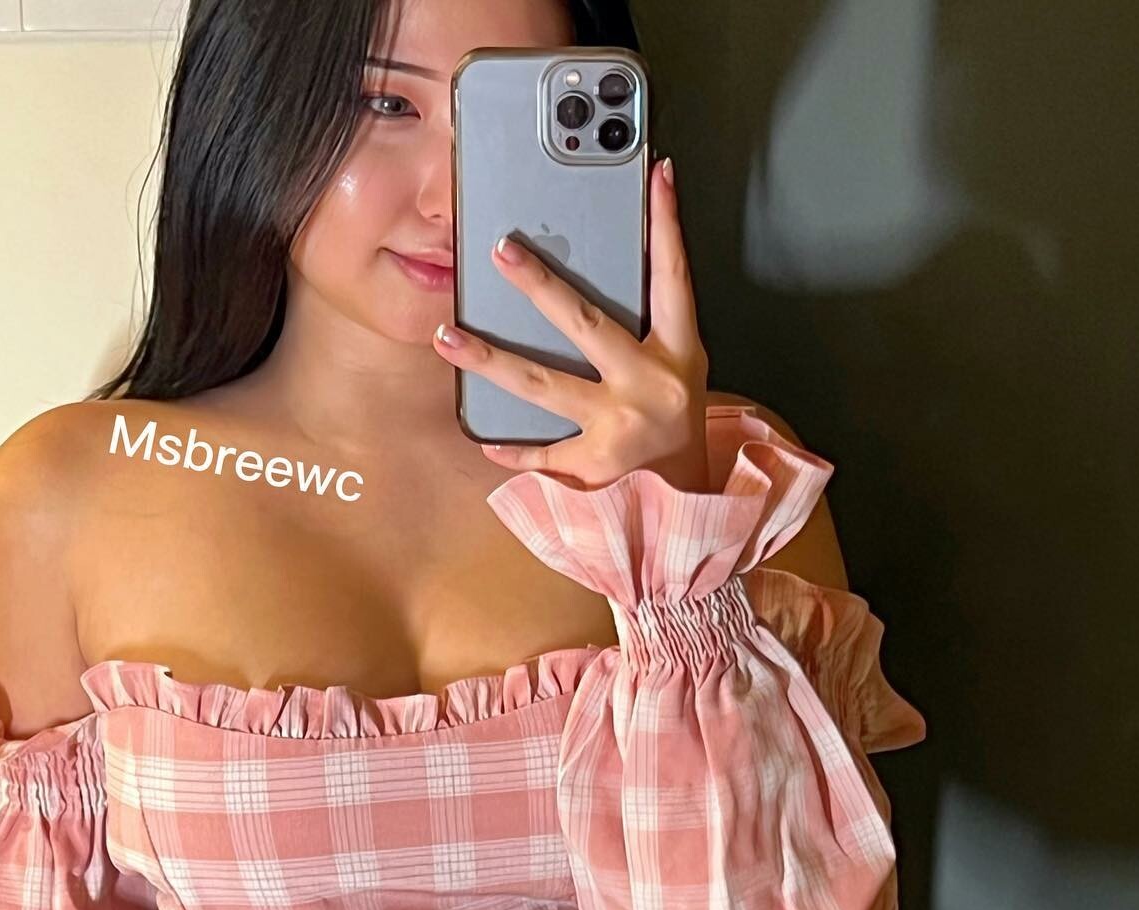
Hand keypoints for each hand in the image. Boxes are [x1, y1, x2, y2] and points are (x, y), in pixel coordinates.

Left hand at [431, 156, 709, 493]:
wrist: (689, 506)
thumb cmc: (675, 428)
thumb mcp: (680, 370)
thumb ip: (651, 326)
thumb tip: (612, 267)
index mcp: (677, 352)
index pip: (673, 277)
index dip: (667, 225)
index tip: (657, 175)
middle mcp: (648, 384)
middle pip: (586, 324)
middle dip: (540, 286)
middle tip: (501, 251)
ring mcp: (619, 427)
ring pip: (543, 386)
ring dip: (490, 360)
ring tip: (449, 337)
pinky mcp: (595, 469)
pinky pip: (542, 454)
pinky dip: (512, 451)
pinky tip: (483, 439)